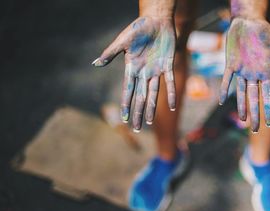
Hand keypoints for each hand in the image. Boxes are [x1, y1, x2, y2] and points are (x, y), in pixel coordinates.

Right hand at [93, 17, 175, 131]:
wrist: (156, 19)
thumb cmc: (138, 28)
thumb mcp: (122, 41)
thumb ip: (111, 53)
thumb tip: (95, 64)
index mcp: (132, 68)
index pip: (128, 91)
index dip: (126, 105)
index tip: (125, 119)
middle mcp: (143, 73)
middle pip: (140, 97)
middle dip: (138, 113)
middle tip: (137, 129)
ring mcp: (156, 71)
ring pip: (153, 94)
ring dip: (151, 108)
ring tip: (149, 123)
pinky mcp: (168, 66)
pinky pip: (170, 82)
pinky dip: (171, 94)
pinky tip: (172, 106)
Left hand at [220, 17, 269, 131]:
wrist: (249, 21)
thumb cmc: (265, 32)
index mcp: (265, 73)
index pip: (267, 95)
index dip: (268, 109)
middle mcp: (253, 75)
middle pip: (254, 99)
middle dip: (255, 114)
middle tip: (255, 130)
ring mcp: (241, 71)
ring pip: (241, 93)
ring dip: (242, 107)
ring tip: (243, 120)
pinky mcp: (231, 64)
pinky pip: (227, 80)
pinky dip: (225, 89)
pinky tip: (222, 101)